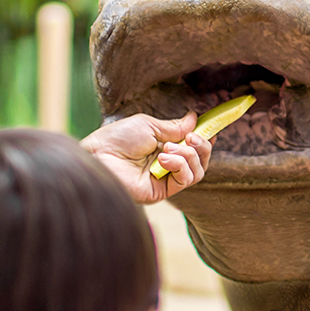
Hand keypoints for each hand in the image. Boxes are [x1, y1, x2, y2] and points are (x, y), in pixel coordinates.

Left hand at [81, 113, 212, 203]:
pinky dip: (180, 166)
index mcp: (163, 147)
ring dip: (188, 155)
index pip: (192, 146)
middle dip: (201, 146)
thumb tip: (194, 118)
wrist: (98, 156)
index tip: (211, 128)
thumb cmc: (116, 139)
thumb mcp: (148, 126)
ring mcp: (165, 179)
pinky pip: (185, 180)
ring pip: (196, 171)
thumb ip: (174, 127)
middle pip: (200, 160)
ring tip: (168, 148)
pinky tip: (165, 158)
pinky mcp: (161, 191)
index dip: (204, 139)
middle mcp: (167, 164)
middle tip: (192, 137)